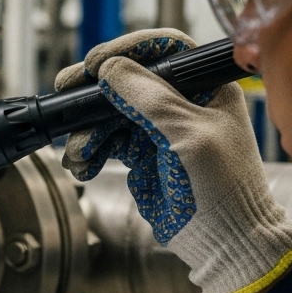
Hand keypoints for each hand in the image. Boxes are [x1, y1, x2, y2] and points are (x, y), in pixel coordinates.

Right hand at [59, 29, 291, 292]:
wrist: (224, 243)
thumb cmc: (224, 190)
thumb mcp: (188, 135)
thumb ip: (149, 98)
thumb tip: (110, 69)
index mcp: (205, 87)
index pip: (162, 50)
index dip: (126, 51)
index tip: (96, 64)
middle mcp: (182, 103)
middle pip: (128, 80)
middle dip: (94, 91)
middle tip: (67, 91)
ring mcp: (160, 129)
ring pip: (111, 113)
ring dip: (87, 129)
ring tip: (79, 152)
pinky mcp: (143, 156)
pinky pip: (107, 142)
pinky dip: (90, 151)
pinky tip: (84, 165)